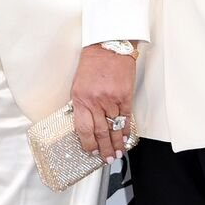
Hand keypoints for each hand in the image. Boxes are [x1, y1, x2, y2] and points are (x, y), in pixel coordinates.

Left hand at [69, 44, 136, 161]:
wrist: (108, 46)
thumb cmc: (93, 63)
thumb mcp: (78, 84)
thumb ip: (81, 104)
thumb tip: (85, 124)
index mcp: (80, 99)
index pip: (83, 128)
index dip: (87, 143)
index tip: (91, 151)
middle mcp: (95, 101)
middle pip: (100, 132)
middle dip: (104, 148)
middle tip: (107, 158)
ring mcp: (110, 99)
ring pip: (113, 127)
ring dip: (116, 142)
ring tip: (117, 153)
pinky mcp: (124, 96)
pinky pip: (126, 117)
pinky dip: (126, 129)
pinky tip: (126, 137)